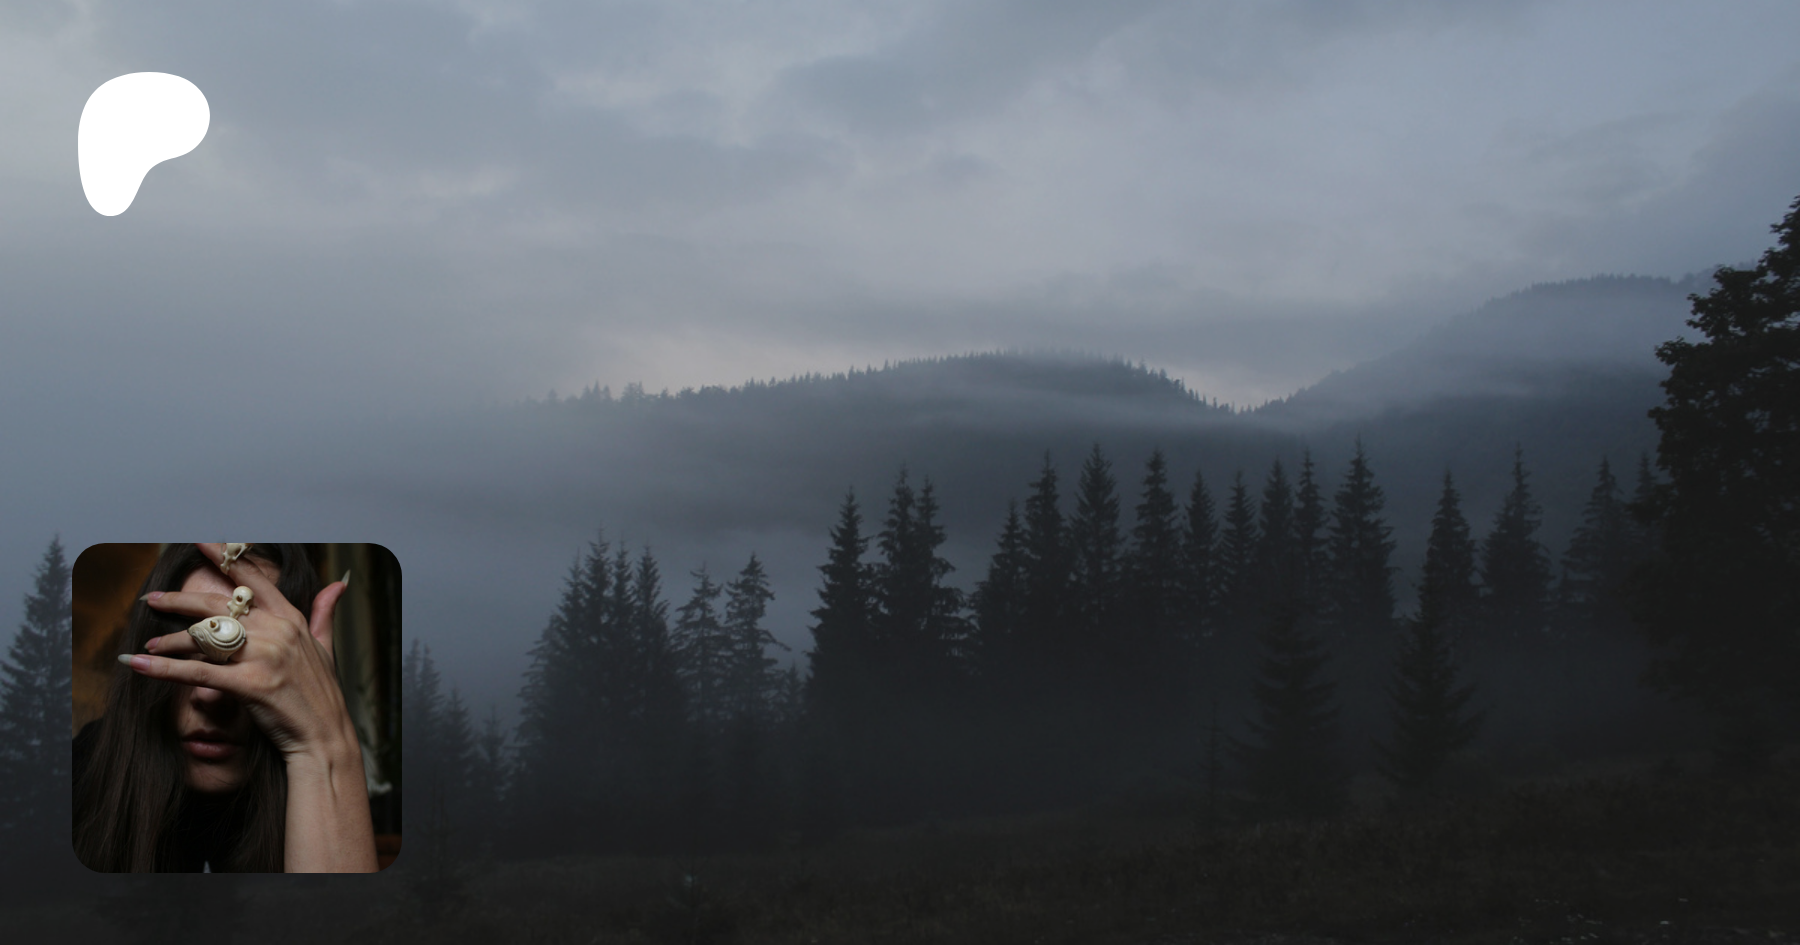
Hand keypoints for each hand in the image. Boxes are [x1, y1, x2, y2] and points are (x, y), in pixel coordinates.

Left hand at [127, 543, 355, 763]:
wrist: (325, 735)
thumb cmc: (321, 694)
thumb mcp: (326, 647)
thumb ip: (324, 613)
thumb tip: (337, 584)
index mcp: (291, 618)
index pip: (252, 581)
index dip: (226, 558)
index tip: (201, 543)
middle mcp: (276, 631)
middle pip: (217, 606)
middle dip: (179, 600)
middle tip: (152, 600)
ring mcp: (263, 656)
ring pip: (203, 639)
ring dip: (168, 642)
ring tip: (147, 645)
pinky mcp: (249, 683)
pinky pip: (196, 672)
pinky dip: (163, 669)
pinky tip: (138, 665)